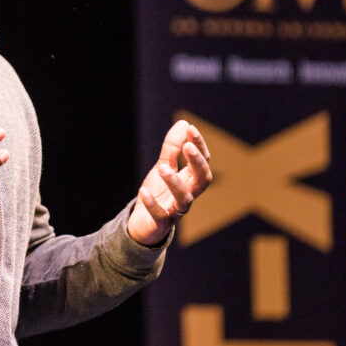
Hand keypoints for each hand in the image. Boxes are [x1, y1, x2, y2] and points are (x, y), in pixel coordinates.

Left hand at [128, 120, 211, 245]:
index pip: (202, 162)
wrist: (143, 222)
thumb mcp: (163, 166)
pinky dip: (153, 204)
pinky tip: (144, 192)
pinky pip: (160, 216)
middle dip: (197, 163)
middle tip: (188, 147)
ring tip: (162, 168)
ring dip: (175, 183)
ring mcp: (176, 210)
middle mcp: (188, 194)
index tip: (191, 129)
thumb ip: (172, 148)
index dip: (199, 146)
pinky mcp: (161, 223)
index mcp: (190, 179)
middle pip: (202, 180)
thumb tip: (183, 122)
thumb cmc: (159, 192)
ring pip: (185, 199)